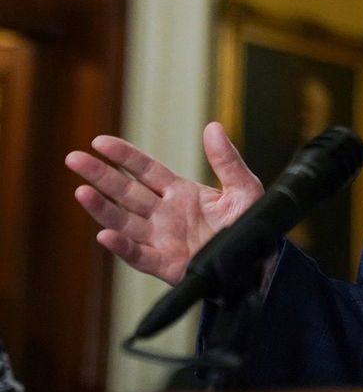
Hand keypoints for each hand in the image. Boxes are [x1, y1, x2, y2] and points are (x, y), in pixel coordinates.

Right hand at [65, 122, 263, 284]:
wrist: (260, 263)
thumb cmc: (250, 226)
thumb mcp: (244, 188)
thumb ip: (227, 161)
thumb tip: (213, 127)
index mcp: (180, 193)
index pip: (145, 171)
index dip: (124, 156)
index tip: (100, 141)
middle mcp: (165, 215)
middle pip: (126, 192)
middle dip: (100, 176)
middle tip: (74, 159)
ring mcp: (163, 240)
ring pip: (125, 222)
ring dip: (102, 208)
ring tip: (81, 191)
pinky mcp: (168, 265)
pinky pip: (140, 256)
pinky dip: (123, 247)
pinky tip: (106, 234)